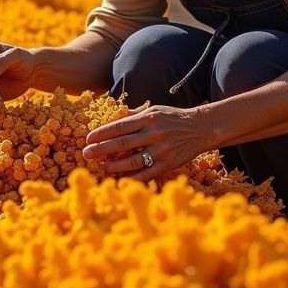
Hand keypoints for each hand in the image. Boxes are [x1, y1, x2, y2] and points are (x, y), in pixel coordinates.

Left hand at [82, 105, 211, 180]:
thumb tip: (113, 117)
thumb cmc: (173, 118)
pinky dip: (133, 177)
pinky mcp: (169, 164)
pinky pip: (147, 174)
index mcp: (148, 118)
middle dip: (101, 149)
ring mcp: (162, 151)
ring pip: (133, 161)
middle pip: (122, 144)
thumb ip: (134, 114)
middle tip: (86, 154)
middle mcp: (154, 134)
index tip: (88, 139)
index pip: (119, 126)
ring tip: (103, 166)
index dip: (101, 133)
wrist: (201, 128)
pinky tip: (121, 178)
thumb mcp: (155, 110)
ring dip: (115, 164)